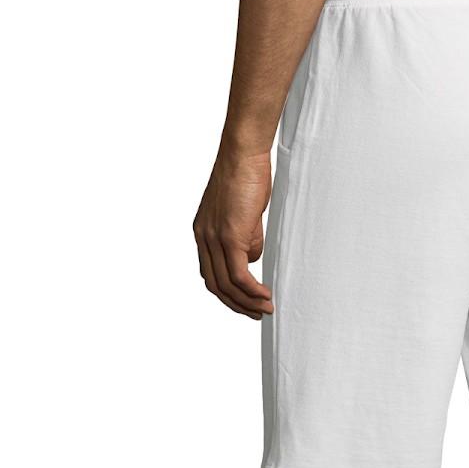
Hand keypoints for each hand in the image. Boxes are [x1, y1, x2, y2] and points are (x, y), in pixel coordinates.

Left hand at [193, 146, 273, 318]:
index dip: (228, 294)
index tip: (246, 302)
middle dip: (236, 304)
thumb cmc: (246, 176)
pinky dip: (251, 289)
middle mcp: (203, 237)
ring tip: (265, 308)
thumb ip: (246, 238)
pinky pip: (238, 273)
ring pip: (227, 283)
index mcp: (203, 233)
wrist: (242, 154)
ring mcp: (214, 237)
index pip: (211, 273)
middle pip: (215, 284)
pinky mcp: (229, 235)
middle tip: (257, 313)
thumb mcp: (244, 214)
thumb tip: (251, 259)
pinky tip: (264, 294)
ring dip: (247, 301)